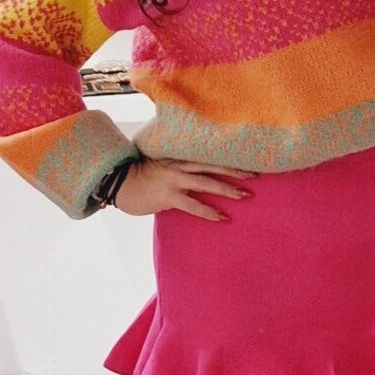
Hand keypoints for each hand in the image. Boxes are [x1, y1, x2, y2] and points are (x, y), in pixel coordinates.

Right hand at [113, 159, 255, 221]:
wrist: (117, 184)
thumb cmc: (139, 178)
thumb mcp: (160, 166)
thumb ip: (177, 167)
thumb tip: (195, 175)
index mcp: (178, 157)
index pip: (208, 156)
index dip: (228, 159)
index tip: (247, 160)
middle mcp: (178, 165)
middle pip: (213, 165)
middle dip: (236, 171)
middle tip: (256, 175)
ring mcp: (173, 180)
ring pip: (206, 182)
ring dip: (228, 189)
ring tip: (245, 196)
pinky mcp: (168, 196)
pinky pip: (193, 204)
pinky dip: (209, 211)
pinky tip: (222, 217)